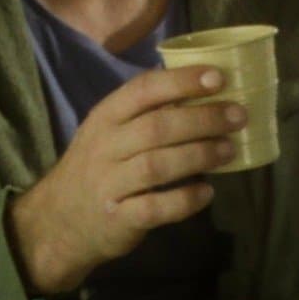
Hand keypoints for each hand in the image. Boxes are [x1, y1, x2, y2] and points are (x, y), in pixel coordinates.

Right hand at [6, 66, 246, 293]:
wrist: (59, 221)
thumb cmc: (98, 167)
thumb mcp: (110, 132)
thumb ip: (147, 113)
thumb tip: (205, 89)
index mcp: (106, 117)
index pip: (143, 90)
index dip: (182, 81)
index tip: (218, 78)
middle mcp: (105, 147)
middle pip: (157, 127)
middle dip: (203, 119)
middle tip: (238, 117)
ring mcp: (109, 184)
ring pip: (157, 165)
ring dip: (199, 156)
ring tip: (229, 150)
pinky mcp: (118, 219)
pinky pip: (155, 208)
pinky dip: (185, 200)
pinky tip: (207, 193)